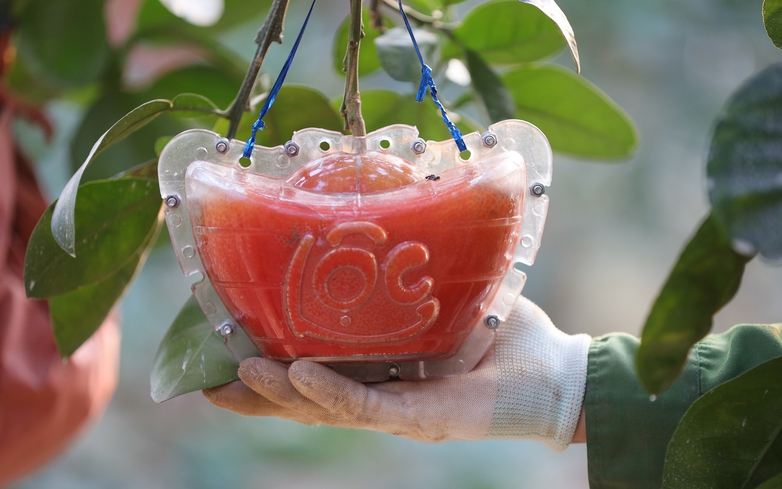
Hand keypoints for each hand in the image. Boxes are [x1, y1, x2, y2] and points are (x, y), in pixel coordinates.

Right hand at [204, 296, 589, 449]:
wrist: (556, 371)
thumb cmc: (504, 335)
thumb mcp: (449, 296)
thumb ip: (415, 268)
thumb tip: (393, 213)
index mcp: (381, 369)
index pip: (315, 369)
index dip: (271, 365)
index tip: (227, 347)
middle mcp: (381, 394)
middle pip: (306, 398)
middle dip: (256, 393)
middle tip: (206, 379)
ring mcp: (398, 411)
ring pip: (323, 408)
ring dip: (276, 393)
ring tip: (235, 372)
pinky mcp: (422, 418)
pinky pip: (367, 405)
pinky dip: (328, 391)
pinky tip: (294, 375)